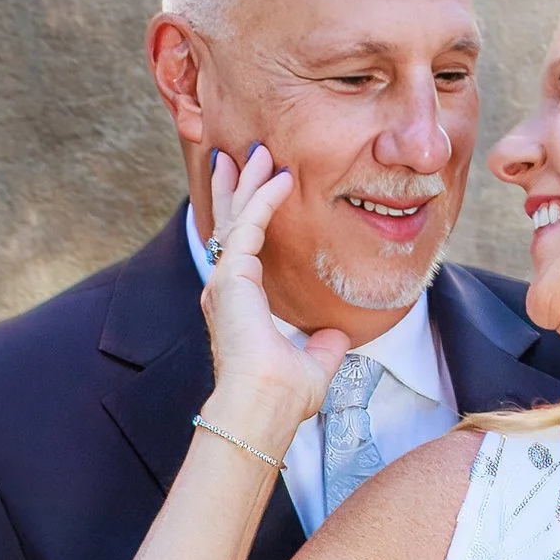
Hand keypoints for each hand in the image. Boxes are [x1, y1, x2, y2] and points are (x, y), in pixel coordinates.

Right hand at [199, 144, 347, 445]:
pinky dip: (265, 199)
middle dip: (236, 188)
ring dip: (247, 183)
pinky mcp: (231, 277)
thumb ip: (321, 346)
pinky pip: (249, 226)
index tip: (261, 188)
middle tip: (244, 155)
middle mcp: (224, 289)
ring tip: (257, 152)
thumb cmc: (282, 398)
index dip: (249, 217)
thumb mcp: (312, 365)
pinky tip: (281, 180)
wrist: (263, 407)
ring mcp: (224, 282)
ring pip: (234, 217)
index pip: (241, 250)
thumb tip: (335, 336)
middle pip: (228, 224)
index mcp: (237, 306)